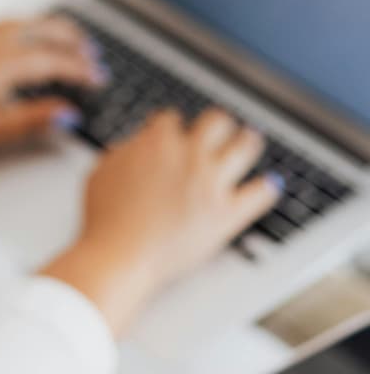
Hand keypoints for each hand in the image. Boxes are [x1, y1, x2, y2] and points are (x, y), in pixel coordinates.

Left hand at [0, 16, 106, 157]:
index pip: (53, 60)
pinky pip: (1, 23)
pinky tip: (23, 39)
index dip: (80, 69)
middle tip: (91, 53)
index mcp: (0, 63)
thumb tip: (68, 113)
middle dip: (71, 39)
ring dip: (48, 28)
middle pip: (40, 28)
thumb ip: (32, 120)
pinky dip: (25, 27)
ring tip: (64, 41)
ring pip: (20, 21)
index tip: (99, 78)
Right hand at [43, 108, 280, 335]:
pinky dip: (267, 187)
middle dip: (216, 123)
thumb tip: (137, 146)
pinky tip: (270, 184)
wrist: (122, 254)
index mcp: (156, 141)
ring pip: (244, 147)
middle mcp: (189, 154)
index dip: (171, 124)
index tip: (173, 130)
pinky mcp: (228, 214)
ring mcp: (212, 182)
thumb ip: (124, 151)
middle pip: (215, 122)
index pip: (171, 119)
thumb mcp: (102, 170)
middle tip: (219, 126)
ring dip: (248, 140)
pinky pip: (259, 194)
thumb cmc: (105, 216)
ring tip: (251, 138)